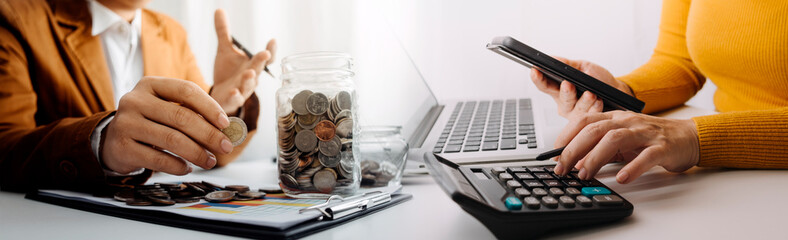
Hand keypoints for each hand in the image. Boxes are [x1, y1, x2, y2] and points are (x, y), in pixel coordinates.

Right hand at [102, 77, 232, 174]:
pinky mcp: (122, 147)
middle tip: (226, 147)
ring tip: (210, 161)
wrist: (113, 141)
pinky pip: (157, 159)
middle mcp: (135, 100)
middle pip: (181, 117)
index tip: (226, 124)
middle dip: (209, 134)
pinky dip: (178, 166)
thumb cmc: (150, 122)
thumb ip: (192, 113)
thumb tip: (226, 130)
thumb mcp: (166, 109)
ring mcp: (126, 123)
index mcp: (150, 85)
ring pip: (171, 139)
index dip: (209, 106)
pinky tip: (188, 168)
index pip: (186, 90)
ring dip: (197, 153)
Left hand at [211, 9, 275, 115]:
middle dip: (261, 62)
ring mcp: (242, 90)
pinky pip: (235, 100)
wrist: (219, 96)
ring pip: (249, 86)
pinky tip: (233, 92)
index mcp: (252, 65)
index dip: (271, 50)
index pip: (265, 58)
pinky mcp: (232, 101)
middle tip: (264, 53)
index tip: (272, 40)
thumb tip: (219, 10)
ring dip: (250, 80)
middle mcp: (250, 78)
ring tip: (249, 73)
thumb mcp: (225, 50)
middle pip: (258, 70)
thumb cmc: (227, 72)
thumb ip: (224, 32)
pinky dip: (235, 97)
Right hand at [530, 57, 633, 118]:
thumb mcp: (583, 67)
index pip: (544, 84)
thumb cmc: (598, 80)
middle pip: (560, 98)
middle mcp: (564, 102)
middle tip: (568, 84)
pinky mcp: (587, 121)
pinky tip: (599, 101)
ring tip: (591, 93)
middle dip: (565, 91)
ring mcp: (574, 113)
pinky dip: (595, 107)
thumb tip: (551, 58)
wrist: (617, 91)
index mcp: (559, 88)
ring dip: (584, 100)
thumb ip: (567, 64)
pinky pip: (589, 116)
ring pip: (575, 108)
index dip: (537, 78)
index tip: (535, 71)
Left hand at [551, 111, 699, 183]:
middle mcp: (628, 122)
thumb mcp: (622, 139)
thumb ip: (599, 146)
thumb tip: (575, 162)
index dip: (567, 135)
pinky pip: (647, 156)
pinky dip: (633, 167)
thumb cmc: (651, 138)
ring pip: (616, 139)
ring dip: (596, 157)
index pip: (585, 121)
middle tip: (562, 168)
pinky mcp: (663, 148)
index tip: (554, 153)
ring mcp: (645, 133)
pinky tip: (622, 178)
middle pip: (595, 130)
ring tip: (585, 174)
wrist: (688, 137)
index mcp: (616, 118)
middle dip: (574, 149)